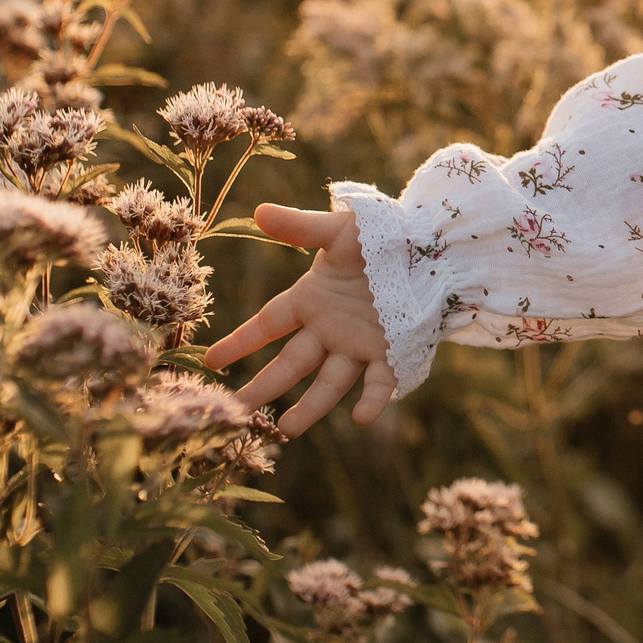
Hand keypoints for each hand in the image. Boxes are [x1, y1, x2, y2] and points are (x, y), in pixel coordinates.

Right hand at [204, 204, 397, 434]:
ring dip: (311, 406)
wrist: (432, 247)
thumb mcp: (338, 230)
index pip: (267, 325)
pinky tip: (362, 418)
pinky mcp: (391, 353)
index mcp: (311, 300)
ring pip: (329, 382)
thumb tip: (258, 211)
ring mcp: (359, 345)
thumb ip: (300, 228)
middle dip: (265, 387)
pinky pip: (380, 382)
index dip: (240, 342)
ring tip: (289, 430)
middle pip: (291, 363)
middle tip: (237, 412)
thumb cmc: (382, 235)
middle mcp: (330, 329)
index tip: (211, 363)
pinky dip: (373, 400)